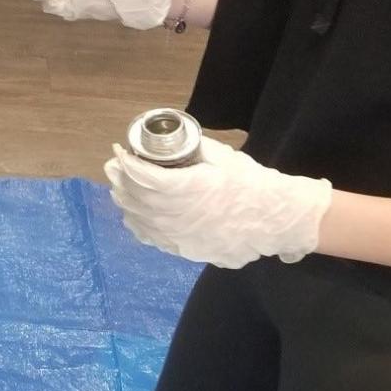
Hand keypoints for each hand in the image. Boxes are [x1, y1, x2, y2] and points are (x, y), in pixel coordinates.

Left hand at [104, 136, 331, 267]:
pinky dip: (137, 224)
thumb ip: (195, 148)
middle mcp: (179, 216)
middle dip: (121, 180)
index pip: (145, 177)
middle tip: (114, 165)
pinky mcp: (186, 250)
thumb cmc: (252, 184)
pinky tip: (133, 214)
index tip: (121, 151)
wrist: (276, 220)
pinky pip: (152, 238)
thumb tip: (171, 141)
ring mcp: (181, 237)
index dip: (128, 164)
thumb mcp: (224, 157)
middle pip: (137, 198)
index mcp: (189, 189)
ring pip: (141, 220)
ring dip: (125, 201)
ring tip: (119, 186)